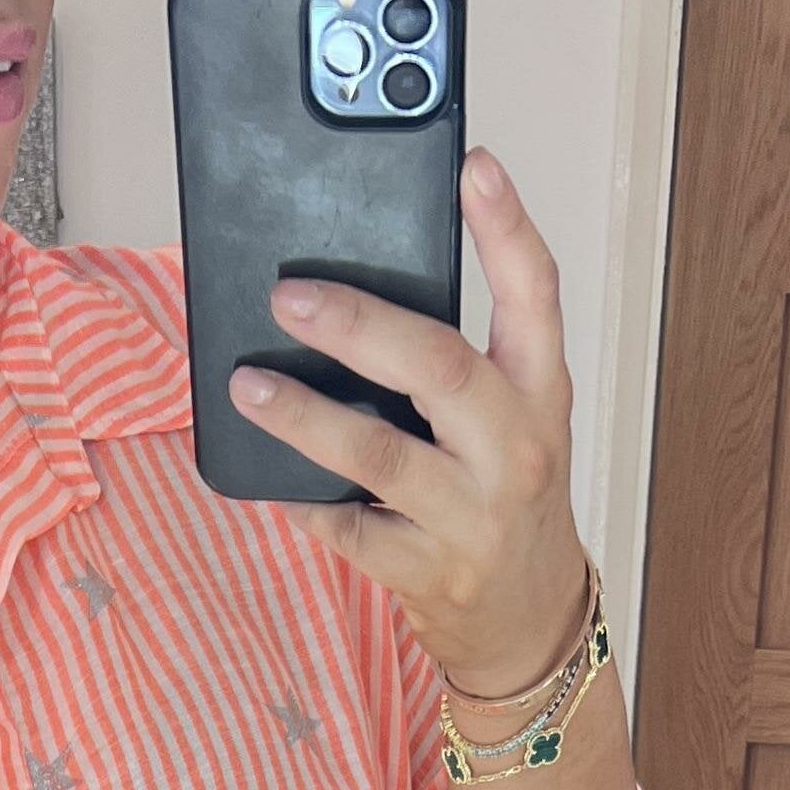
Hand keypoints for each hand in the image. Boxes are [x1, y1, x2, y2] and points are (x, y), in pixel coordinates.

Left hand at [227, 147, 590, 704]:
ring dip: (304, 415)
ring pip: (379, 452)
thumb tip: (362, 295)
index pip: (535, 295)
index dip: (506, 227)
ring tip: (248, 383)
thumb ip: (466, 362)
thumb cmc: (507, 502)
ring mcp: (471, 515)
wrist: (528, 623)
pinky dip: (302, 496)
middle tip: (290, 295)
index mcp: (540, 393)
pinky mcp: (427, 572)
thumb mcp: (514, 422)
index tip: (475, 165)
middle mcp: (514, 449)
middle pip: (439, 365)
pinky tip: (266, 474)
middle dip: (358, 324)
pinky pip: (348, 526)